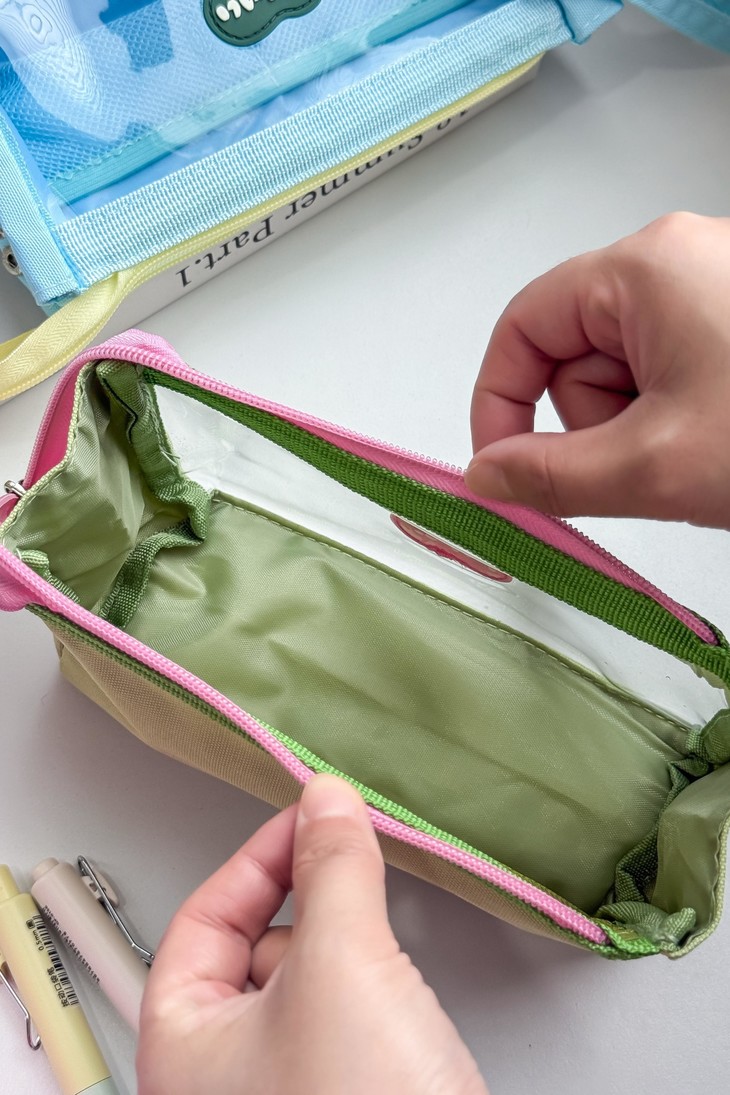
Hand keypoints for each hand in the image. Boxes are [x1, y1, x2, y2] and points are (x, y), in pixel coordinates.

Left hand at [137, 774, 488, 1094]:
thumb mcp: (343, 963)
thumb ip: (332, 867)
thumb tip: (326, 799)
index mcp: (182, 1046)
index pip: (203, 917)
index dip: (258, 857)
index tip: (311, 814)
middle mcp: (222, 1076)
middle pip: (257, 945)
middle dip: (312, 900)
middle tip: (354, 859)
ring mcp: (284, 1090)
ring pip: (309, 979)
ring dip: (350, 943)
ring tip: (384, 945)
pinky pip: (345, 1015)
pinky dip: (373, 984)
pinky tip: (403, 992)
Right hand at [466, 212, 729, 528]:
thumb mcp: (657, 464)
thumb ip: (555, 475)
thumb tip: (489, 475)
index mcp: (645, 267)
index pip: (523, 327)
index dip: (500, 404)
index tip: (504, 469)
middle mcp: (675, 262)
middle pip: (574, 358)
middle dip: (596, 425)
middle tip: (650, 463)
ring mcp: (710, 289)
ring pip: (622, 374)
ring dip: (640, 429)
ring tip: (698, 452)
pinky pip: (666, 374)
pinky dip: (675, 420)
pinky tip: (715, 440)